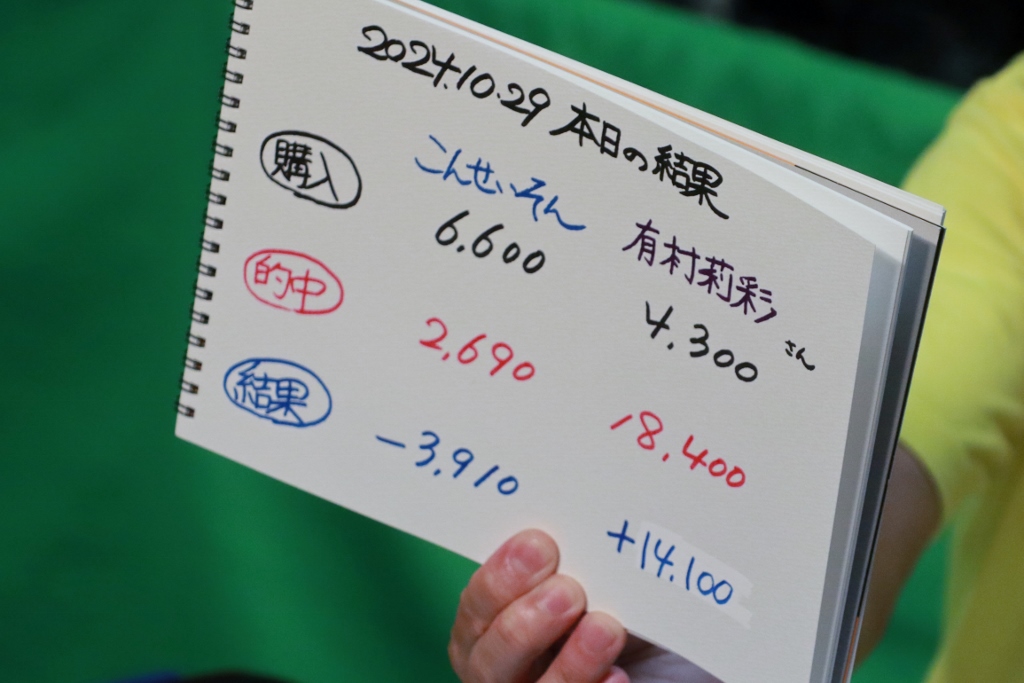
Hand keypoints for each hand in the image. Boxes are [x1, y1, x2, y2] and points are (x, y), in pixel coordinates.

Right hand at [449, 529, 629, 682]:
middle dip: (526, 621)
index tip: (537, 543)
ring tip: (604, 628)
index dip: (500, 576)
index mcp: (485, 626)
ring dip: (570, 662)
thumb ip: (571, 559)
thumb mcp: (582, 576)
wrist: (645, 653)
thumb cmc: (601, 603)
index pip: (476, 605)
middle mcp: (498, 669)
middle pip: (490, 657)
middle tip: (568, 590)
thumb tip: (581, 524)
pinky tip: (617, 674)